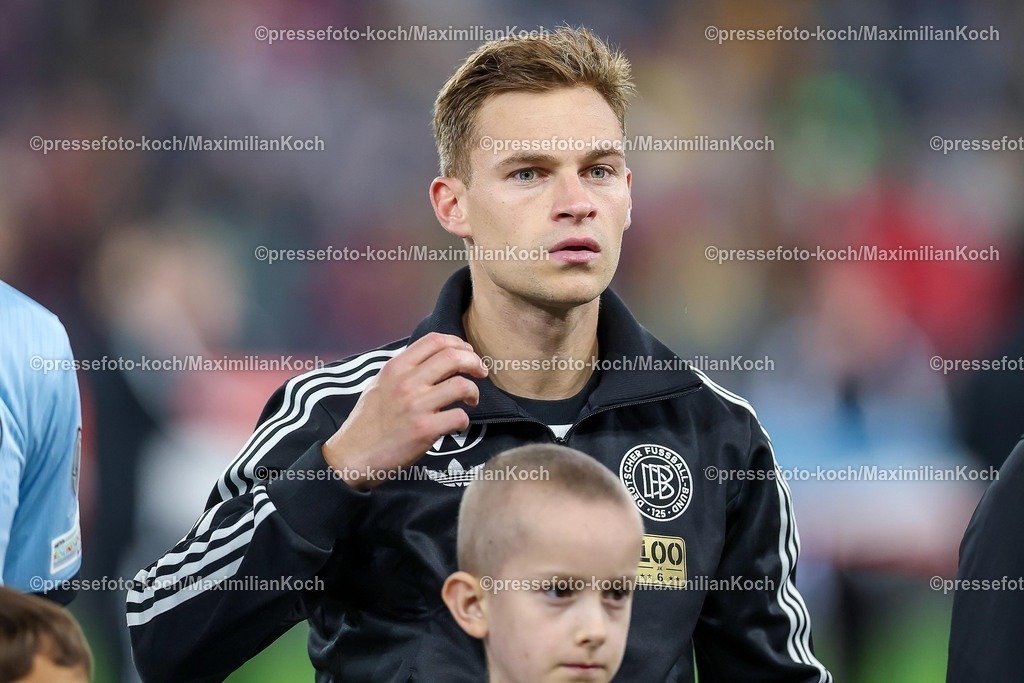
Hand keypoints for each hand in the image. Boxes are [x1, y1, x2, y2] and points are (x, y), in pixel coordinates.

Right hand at [322, 333, 486, 489]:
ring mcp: (416, 406)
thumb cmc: (367, 423)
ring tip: (471, 401)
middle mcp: (406, 382)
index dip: (458, 342)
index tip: (466, 352)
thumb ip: (402, 371)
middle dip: (474, 362)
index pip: (434, 340)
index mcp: (395, 368)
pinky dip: (464, 420)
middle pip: (453, 357)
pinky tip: (457, 424)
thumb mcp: (378, 385)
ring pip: (462, 385)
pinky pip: (459, 416)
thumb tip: (429, 361)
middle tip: (481, 372)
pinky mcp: (424, 430)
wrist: (353, 456)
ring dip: (474, 392)